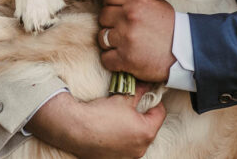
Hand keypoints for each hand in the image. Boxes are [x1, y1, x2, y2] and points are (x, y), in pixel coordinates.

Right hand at [25, 90, 165, 158]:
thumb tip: (147, 85)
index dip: (154, 100)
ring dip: (132, 127)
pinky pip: (124, 147)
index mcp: (146, 132)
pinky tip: (110, 128)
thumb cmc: (101, 114)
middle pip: (149, 127)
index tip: (147, 94)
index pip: (160, 113)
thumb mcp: (124, 97)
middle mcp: (140, 149)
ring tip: (119, 116)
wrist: (76, 128)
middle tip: (132, 104)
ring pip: (136, 138)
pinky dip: (121, 138)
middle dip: (142, 114)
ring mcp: (128, 157)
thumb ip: (140, 91)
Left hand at [98, 0, 175, 82]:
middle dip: (110, 23)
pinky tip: (122, 58)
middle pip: (103, 16)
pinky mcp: (124, 59)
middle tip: (121, 29)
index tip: (115, 9)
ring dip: (110, 42)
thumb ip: (138, 1)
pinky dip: (112, 60)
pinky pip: (105, 58)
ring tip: (122, 44)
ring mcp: (125, 39)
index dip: (111, 3)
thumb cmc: (172, 28)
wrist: (185, 53)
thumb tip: (121, 0)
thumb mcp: (158, 5)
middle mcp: (129, 17)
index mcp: (137, 1)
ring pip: (101, 37)